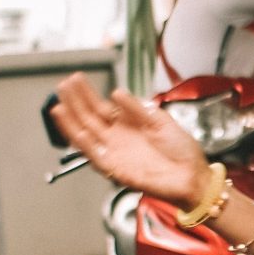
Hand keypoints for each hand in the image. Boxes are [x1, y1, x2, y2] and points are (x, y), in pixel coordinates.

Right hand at [51, 73, 208, 204]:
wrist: (193, 175)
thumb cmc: (181, 150)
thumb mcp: (160, 120)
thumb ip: (137, 107)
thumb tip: (116, 93)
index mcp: (127, 125)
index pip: (100, 108)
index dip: (87, 94)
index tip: (76, 79)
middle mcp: (117, 139)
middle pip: (89, 119)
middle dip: (75, 102)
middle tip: (63, 85)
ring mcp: (115, 154)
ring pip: (86, 137)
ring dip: (72, 123)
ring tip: (60, 105)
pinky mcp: (117, 170)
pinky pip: (97, 157)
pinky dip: (86, 145)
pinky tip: (77, 131)